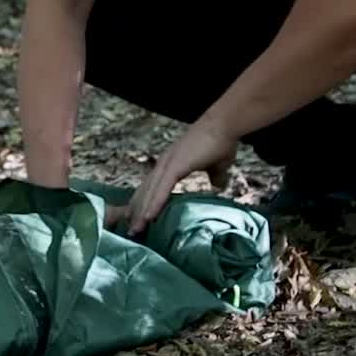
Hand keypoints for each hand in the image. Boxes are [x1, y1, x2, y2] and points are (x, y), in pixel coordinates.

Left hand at [107, 120, 238, 236]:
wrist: (224, 125)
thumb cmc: (221, 142)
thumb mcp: (218, 165)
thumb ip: (215, 177)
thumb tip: (218, 187)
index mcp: (171, 164)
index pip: (153, 186)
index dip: (145, 202)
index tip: (139, 218)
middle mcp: (164, 164)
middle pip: (146, 191)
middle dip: (137, 211)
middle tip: (131, 230)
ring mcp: (167, 164)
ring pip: (150, 192)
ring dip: (141, 212)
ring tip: (135, 230)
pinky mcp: (174, 165)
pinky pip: (161, 189)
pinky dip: (154, 203)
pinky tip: (148, 217)